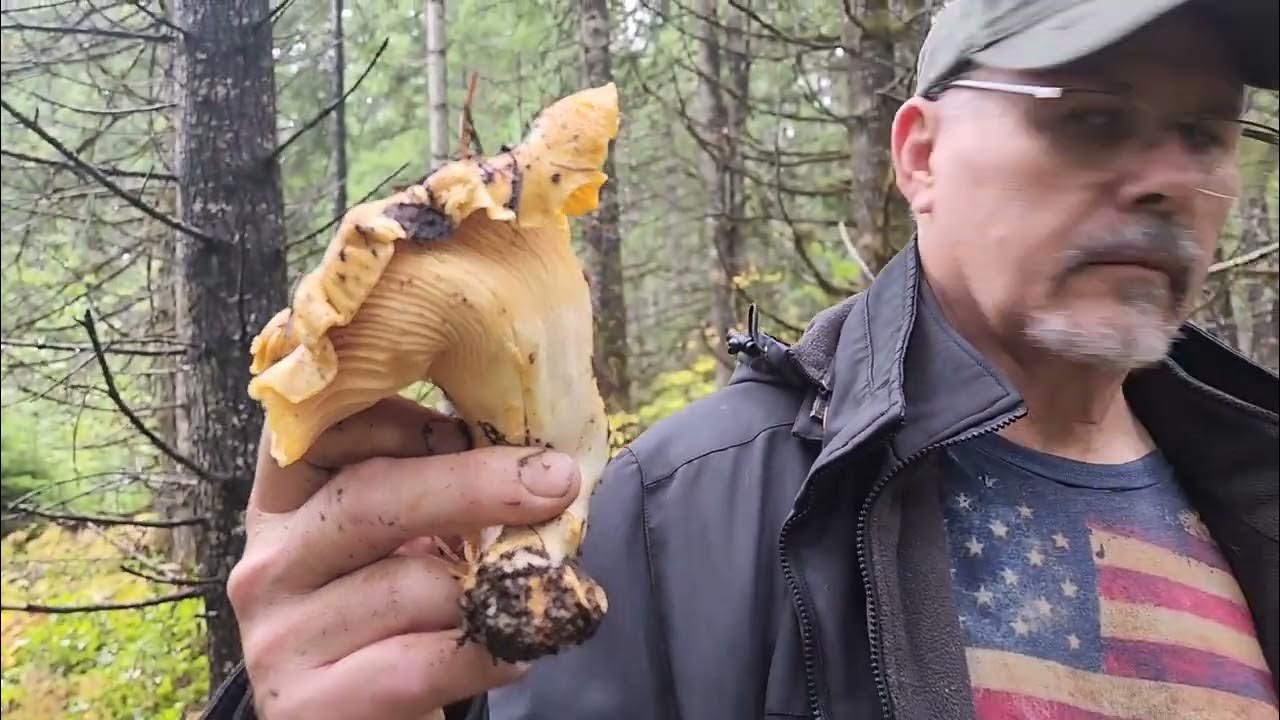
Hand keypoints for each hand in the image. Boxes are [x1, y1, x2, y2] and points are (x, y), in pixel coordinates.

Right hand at [227, 396, 580, 718]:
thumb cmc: (396, 622)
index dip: (396, 414)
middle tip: (556, 480)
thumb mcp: (400, 543)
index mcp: (283, 506)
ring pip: (412, 584)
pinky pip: (425, 663)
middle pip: (371, 495)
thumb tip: (531, 454)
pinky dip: (489, 652)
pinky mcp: (313, 705)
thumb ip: (432, 491)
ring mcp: (279, 638)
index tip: (469, 422)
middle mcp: (266, 565)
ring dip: (492, 585)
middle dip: (476, 483)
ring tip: (535, 590)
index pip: (319, 432)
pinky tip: (516, 652)